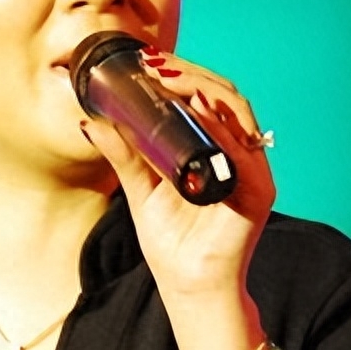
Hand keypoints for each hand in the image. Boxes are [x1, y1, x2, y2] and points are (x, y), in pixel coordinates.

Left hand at [82, 51, 275, 299]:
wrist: (189, 287)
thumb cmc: (172, 243)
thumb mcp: (140, 190)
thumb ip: (123, 155)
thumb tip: (92, 122)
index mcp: (212, 147)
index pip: (203, 97)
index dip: (180, 74)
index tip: (147, 62)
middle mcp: (236, 153)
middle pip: (222, 96)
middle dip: (189, 74)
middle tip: (154, 66)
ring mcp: (250, 170)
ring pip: (236, 113)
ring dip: (204, 90)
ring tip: (170, 81)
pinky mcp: (258, 191)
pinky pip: (243, 151)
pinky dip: (221, 129)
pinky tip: (198, 112)